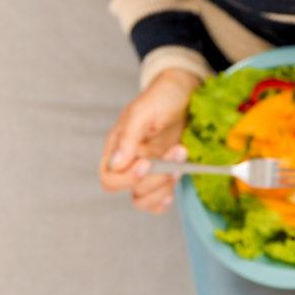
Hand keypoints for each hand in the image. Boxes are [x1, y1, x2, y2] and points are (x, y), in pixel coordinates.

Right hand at [98, 68, 199, 214]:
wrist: (184, 93)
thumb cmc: (162, 97)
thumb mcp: (143, 111)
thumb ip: (128, 136)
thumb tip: (115, 164)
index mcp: (117, 146)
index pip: (110, 178)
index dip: (127, 178)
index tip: (148, 163)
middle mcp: (129, 162)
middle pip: (130, 190)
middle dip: (155, 179)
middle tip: (177, 154)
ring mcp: (146, 170)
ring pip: (143, 199)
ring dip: (163, 188)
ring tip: (180, 167)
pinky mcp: (162, 174)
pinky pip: (156, 201)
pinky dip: (164, 200)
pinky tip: (174, 186)